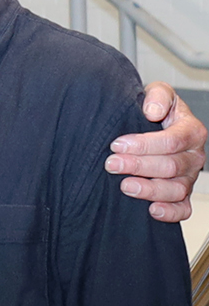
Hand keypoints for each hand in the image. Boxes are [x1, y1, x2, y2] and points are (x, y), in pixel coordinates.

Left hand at [107, 83, 204, 222]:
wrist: (151, 124)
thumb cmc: (154, 110)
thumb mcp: (158, 93)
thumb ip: (158, 95)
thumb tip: (152, 110)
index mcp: (192, 131)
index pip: (172, 141)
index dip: (144, 145)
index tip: (118, 145)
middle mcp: (194, 156)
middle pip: (171, 166)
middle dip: (138, 166)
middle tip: (112, 164)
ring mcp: (188, 177)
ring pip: (176, 189)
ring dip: (149, 190)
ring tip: (125, 186)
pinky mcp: (181, 195)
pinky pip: (183, 209)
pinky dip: (170, 213)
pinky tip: (151, 210)